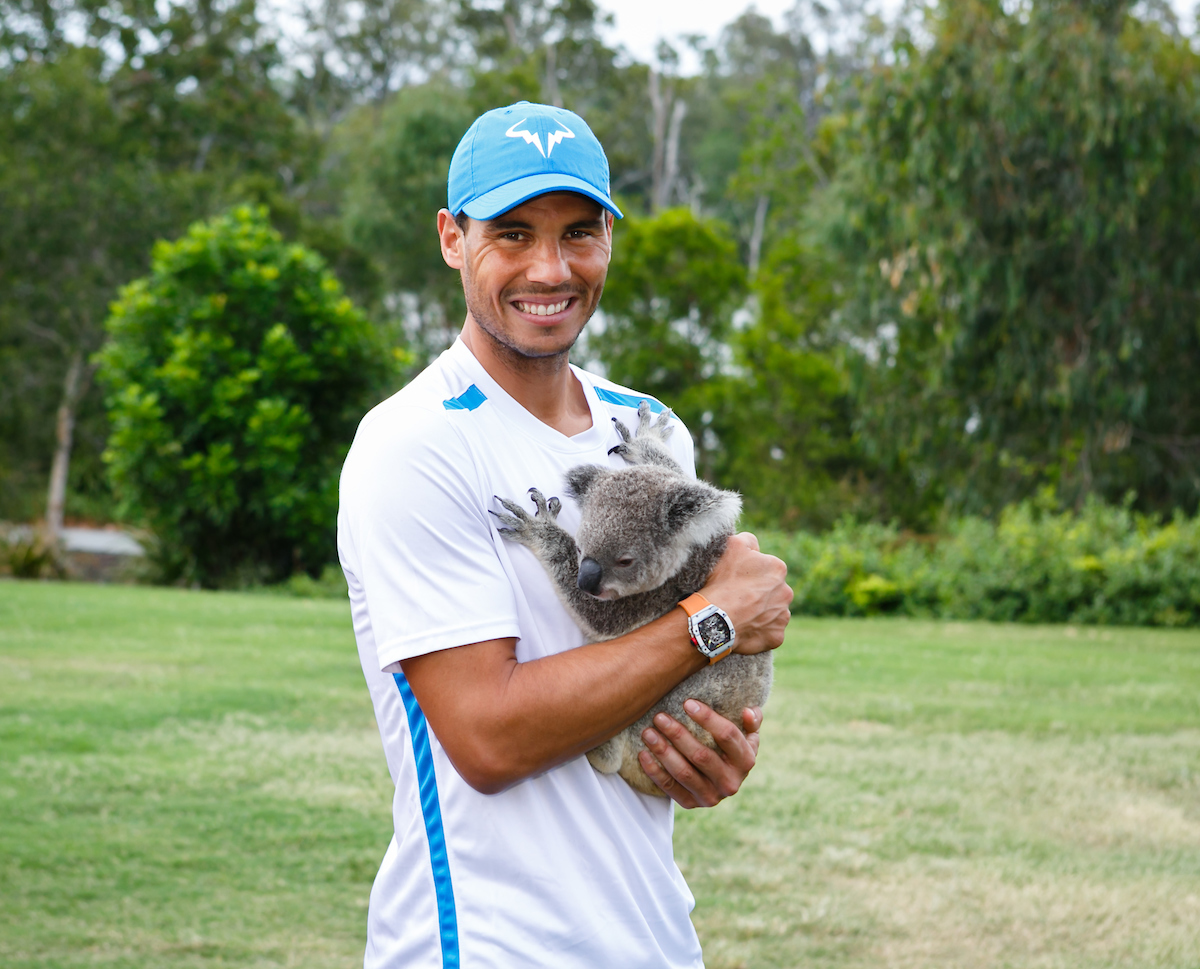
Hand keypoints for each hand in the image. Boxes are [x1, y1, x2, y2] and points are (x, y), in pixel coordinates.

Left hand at [637, 701, 762, 808]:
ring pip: (683, 773)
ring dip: (663, 751)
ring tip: (647, 732)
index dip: (707, 718)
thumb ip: (752, 721)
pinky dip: (655, 771)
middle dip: (678, 734)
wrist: (721, 779)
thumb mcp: (747, 735)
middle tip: (659, 716)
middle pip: (701, 755)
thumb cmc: (730, 747)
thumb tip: (747, 712)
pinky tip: (643, 754)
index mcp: (746, 761)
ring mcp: (711, 796)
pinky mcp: (692, 804)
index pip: (727, 736)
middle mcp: (730, 782)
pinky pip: (670, 788)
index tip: (687, 703)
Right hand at [701, 531, 791, 654]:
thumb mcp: (732, 545)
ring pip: (772, 612)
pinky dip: (758, 632)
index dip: (750, 573)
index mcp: (778, 569)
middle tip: (737, 597)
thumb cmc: (722, 580)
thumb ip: (748, 539)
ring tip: (739, 614)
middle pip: (772, 591)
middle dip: (759, 593)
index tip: (736, 579)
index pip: (766, 568)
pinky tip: (743, 628)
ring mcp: (782, 616)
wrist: (715, 618)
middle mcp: (786, 592)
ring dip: (760, 612)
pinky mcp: (776, 637)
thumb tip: (754, 545)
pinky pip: (769, 633)